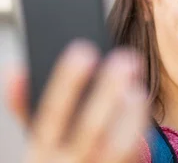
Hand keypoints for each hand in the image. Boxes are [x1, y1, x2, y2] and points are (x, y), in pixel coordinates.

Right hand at [5, 42, 147, 162]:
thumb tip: (13, 69)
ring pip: (116, 144)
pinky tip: (139, 98)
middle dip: (107, 91)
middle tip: (124, 58)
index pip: (52, 112)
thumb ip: (26, 104)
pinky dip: (137, 125)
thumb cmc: (56, 151)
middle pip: (90, 126)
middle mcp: (68, 161)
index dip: (67, 82)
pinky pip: (131, 151)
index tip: (83, 50)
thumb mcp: (38, 136)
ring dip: (129, 111)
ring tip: (136, 82)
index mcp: (42, 148)